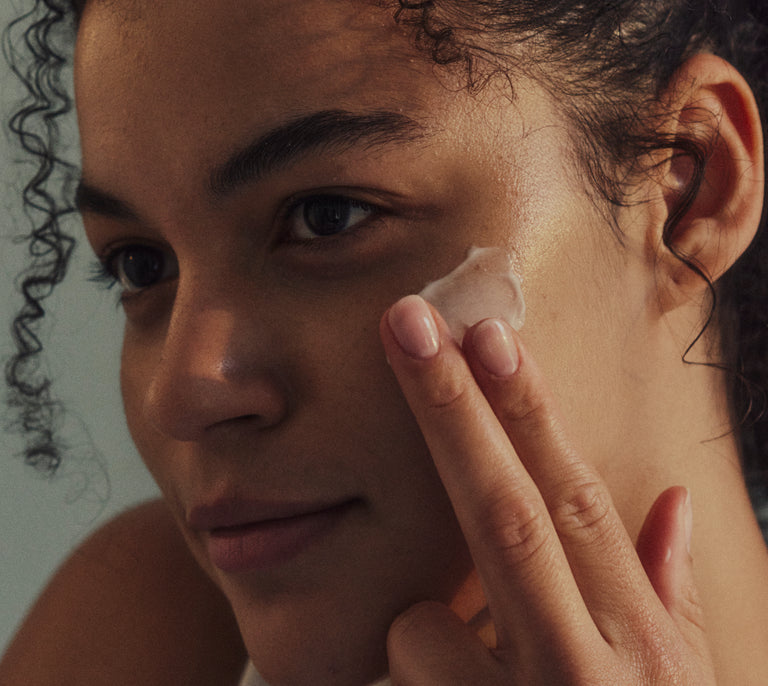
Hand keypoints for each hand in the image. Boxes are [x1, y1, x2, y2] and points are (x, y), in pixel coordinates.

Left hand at [379, 295, 714, 684]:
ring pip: (423, 621)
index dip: (530, 410)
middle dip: (451, 407)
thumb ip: (670, 593)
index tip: (487, 332)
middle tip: (406, 320)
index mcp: (641, 641)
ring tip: (474, 676)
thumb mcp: (677, 678)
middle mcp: (586, 671)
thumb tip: (674, 502)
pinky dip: (418, 674)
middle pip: (505, 513)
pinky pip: (401, 680)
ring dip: (428, 627)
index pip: (577, 498)